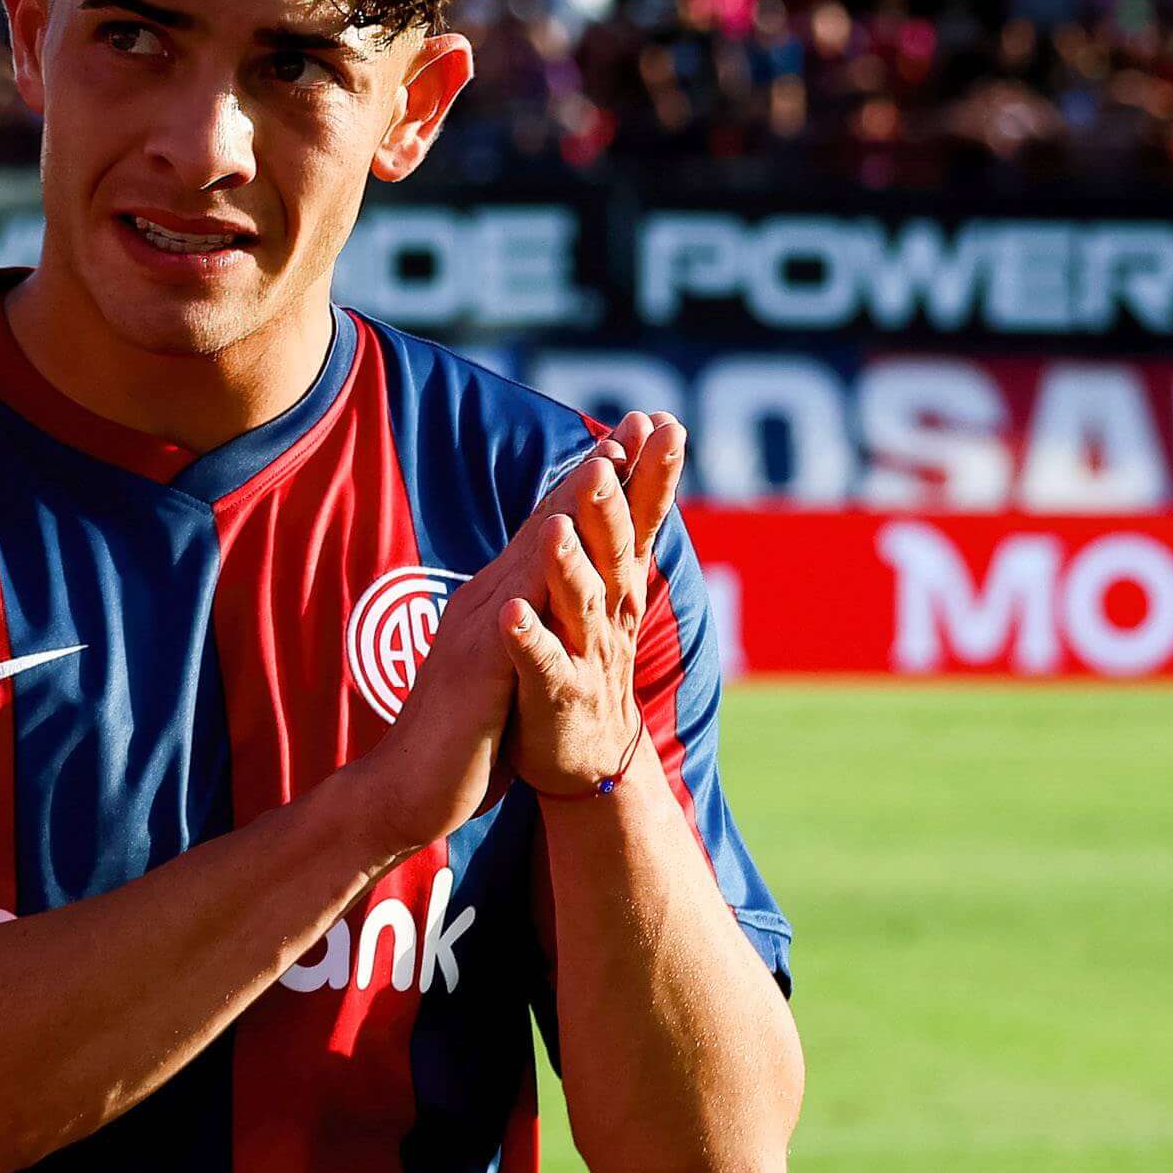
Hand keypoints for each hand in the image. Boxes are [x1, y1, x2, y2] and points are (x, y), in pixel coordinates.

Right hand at [338, 418, 664, 854]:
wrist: (410, 787)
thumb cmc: (464, 731)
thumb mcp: (505, 661)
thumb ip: (525, 620)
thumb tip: (547, 591)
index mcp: (503, 600)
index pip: (555, 529)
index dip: (595, 484)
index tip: (636, 438)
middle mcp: (491, 601)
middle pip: (549, 524)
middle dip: (595, 473)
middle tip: (639, 424)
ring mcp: (480, 632)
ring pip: (532, 561)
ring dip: (567, 511)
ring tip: (604, 463)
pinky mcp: (476, 673)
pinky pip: (509, 629)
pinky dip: (530, 595)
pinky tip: (551, 559)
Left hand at [506, 413, 682, 795]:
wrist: (585, 753)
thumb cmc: (589, 654)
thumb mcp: (610, 583)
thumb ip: (616, 523)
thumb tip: (625, 451)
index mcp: (619, 579)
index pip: (639, 516)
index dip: (651, 470)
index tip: (661, 419)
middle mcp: (609, 610)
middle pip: (612, 550)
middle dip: (611, 504)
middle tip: (608, 457)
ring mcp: (584, 652)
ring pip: (578, 603)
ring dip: (567, 565)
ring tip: (556, 529)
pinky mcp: (555, 693)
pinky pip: (540, 663)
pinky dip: (527, 639)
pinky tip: (511, 615)